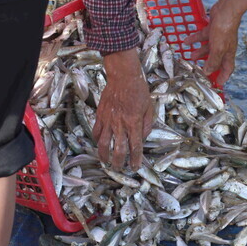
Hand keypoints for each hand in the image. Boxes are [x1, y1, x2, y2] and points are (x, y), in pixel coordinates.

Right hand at [94, 49, 154, 169]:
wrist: (123, 76)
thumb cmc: (139, 90)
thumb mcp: (149, 107)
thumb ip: (146, 125)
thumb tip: (142, 137)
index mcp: (135, 123)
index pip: (135, 147)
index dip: (135, 159)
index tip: (134, 167)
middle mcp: (121, 124)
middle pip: (118, 149)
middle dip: (119, 162)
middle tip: (119, 169)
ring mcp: (109, 120)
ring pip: (103, 143)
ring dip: (104, 155)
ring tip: (105, 162)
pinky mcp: (100, 115)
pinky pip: (96, 131)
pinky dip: (96, 140)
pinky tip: (98, 144)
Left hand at [187, 3, 241, 84]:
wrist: (225, 11)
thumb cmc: (224, 30)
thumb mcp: (217, 49)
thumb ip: (212, 61)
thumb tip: (208, 72)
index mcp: (228, 53)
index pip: (228, 68)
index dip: (223, 76)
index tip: (218, 83)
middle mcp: (224, 46)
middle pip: (216, 59)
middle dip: (208, 65)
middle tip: (200, 71)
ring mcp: (218, 37)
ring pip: (208, 48)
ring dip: (199, 52)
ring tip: (190, 56)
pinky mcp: (213, 29)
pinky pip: (202, 36)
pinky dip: (194, 39)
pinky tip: (186, 41)